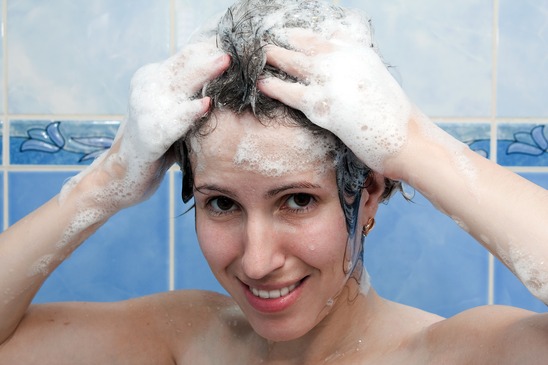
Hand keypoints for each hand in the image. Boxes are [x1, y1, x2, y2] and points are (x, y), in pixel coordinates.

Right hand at [60, 40, 229, 211]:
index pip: (185, 57)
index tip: (235, 45)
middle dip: (209, 56)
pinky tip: (206, 106)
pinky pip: (173, 121)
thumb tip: (229, 78)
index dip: (209, 50)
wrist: (127, 175)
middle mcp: (147, 88)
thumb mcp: (175, 111)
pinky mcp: (149, 135)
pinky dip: (190, 112)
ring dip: (204, 73)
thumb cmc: (159, 142)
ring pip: (179, 85)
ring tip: (225, 63)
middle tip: (234, 49)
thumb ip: (192, 93)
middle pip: (183, 66)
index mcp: (153, 77)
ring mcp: (145, 109)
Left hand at [258, 30, 411, 175]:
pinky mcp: (323, 106)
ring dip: (273, 57)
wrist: (408, 140)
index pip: (326, 36)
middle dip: (284, 41)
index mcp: (359, 53)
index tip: (289, 33)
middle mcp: (344, 60)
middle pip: (305, 44)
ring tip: (257, 55)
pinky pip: (290, 93)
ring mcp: (332, 81)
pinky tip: (261, 84)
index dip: (303, 35)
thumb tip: (342, 74)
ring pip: (293, 63)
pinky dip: (273, 87)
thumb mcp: (377, 83)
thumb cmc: (394, 119)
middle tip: (264, 40)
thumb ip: (356, 72)